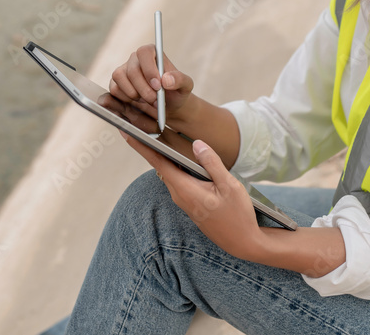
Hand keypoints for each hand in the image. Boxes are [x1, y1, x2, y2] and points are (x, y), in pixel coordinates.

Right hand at [109, 45, 194, 129]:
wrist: (168, 105)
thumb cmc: (176, 92)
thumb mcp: (186, 86)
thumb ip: (180, 79)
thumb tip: (166, 79)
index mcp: (152, 53)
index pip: (144, 52)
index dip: (149, 69)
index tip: (158, 86)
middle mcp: (136, 59)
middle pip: (132, 69)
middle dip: (144, 89)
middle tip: (155, 100)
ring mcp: (124, 70)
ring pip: (120, 78)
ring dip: (134, 94)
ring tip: (149, 100)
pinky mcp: (116, 83)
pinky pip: (115, 89)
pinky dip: (126, 99)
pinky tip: (139, 102)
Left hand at [122, 132, 263, 259]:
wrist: (243, 243)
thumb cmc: (238, 215)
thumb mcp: (229, 186)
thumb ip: (212, 163)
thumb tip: (196, 144)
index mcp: (186, 189)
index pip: (159, 163)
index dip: (142, 147)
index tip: (126, 133)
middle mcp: (180, 195)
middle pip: (161, 166)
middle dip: (150, 147)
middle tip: (139, 126)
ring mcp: (184, 200)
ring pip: (171, 173)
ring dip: (163, 156)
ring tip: (156, 135)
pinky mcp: (190, 203)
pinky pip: (179, 180)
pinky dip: (175, 166)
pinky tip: (178, 156)